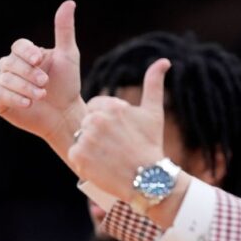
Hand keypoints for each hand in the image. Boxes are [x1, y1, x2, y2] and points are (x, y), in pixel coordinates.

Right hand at [0, 0, 84, 157]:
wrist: (66, 114)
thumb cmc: (68, 85)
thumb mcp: (68, 56)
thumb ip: (64, 31)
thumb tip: (69, 3)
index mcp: (26, 55)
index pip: (19, 46)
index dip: (27, 52)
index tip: (39, 59)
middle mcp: (12, 68)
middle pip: (10, 62)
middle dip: (28, 72)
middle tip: (45, 82)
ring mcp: (5, 84)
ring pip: (5, 79)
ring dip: (24, 87)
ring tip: (41, 95)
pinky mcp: (1, 102)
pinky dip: (14, 98)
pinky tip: (29, 103)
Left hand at [69, 59, 171, 202]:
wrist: (149, 179)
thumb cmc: (151, 145)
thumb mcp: (153, 113)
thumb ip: (153, 84)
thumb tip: (164, 61)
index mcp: (112, 107)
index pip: (97, 108)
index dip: (108, 123)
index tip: (121, 136)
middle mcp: (97, 120)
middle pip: (88, 123)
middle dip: (98, 135)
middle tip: (115, 149)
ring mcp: (86, 139)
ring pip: (81, 138)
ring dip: (92, 148)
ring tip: (109, 158)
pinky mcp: (79, 156)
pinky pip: (76, 155)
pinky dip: (86, 162)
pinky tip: (102, 166)